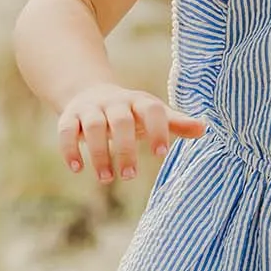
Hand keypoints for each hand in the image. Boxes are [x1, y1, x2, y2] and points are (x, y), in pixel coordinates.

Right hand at [57, 83, 205, 182]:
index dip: (157, 129)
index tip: (161, 153)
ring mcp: (90, 109)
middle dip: (125, 148)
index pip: (151, 110)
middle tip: (130, 176)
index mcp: (139, 101)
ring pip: (92, 127)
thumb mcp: (153, 114)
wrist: (89, 91)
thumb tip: (204, 128)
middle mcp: (114, 102)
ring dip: (99, 154)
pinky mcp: (69, 117)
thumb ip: (176, 123)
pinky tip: (77, 168)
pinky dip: (69, 149)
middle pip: (120, 121)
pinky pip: (65, 131)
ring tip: (106, 179)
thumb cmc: (130, 111)